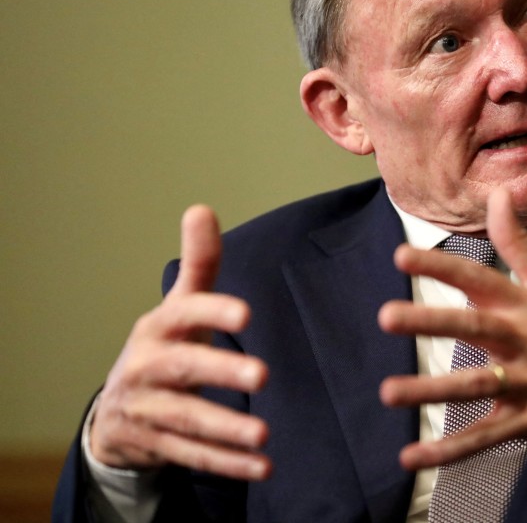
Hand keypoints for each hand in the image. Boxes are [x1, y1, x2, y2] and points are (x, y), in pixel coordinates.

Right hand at [89, 205, 270, 479]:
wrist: (116, 410)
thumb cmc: (162, 346)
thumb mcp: (177, 307)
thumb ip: (198, 264)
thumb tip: (201, 208)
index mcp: (158, 328)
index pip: (184, 314)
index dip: (212, 312)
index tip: (246, 314)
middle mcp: (148, 368)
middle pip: (184, 369)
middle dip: (221, 372)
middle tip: (263, 375)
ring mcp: (149, 410)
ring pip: (187, 420)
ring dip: (226, 429)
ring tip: (264, 435)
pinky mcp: (157, 445)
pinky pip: (192, 458)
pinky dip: (227, 464)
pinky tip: (261, 466)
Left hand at [378, 188, 526, 469]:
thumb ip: (517, 241)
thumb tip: (498, 193)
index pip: (480, 278)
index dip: (442, 265)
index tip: (400, 255)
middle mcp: (525, 340)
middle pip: (475, 328)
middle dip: (432, 322)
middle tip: (387, 316)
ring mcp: (526, 382)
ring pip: (476, 386)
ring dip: (433, 390)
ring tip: (389, 391)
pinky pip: (484, 437)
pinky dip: (449, 451)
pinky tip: (411, 457)